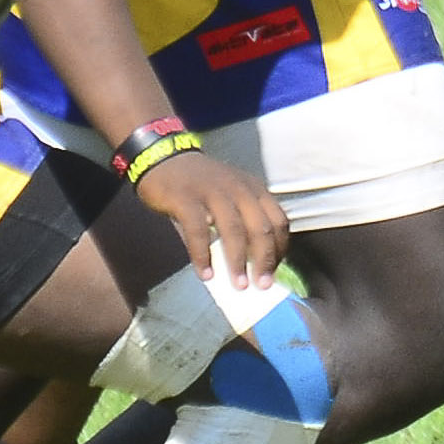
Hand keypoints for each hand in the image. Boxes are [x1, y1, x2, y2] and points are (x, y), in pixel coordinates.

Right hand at [135, 149, 288, 291]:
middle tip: (263, 284)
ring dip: (238, 262)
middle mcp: (240, 190)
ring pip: (234, 231)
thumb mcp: (229, 196)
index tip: (274, 270)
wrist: (164, 159)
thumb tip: (247, 263)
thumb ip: (240, 221)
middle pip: (261, 229)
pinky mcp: (186, 199)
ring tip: (239, 284)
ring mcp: (214, 193)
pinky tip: (205, 273)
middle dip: (265, 260)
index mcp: (255, 190)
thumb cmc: (200, 185)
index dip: (280, 248)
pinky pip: (199, 231)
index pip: (279, 222)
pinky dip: (203, 255)